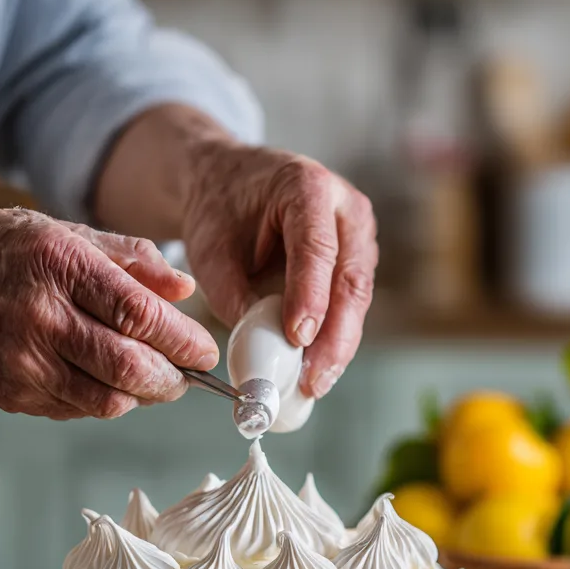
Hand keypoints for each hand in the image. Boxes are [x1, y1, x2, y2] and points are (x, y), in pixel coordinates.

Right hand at [0, 208, 217, 419]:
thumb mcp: (65, 233)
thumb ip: (132, 259)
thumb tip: (185, 289)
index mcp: (60, 266)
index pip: (141, 316)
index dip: (185, 341)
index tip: (206, 351)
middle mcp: (41, 318)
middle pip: (131, 368)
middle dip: (174, 379)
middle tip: (187, 374)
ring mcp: (23, 362)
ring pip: (109, 401)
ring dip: (144, 396)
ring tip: (152, 378)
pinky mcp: (12, 394)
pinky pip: (78, 410)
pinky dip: (105, 400)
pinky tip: (105, 379)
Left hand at [181, 140, 377, 397]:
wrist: (228, 185)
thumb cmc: (219, 212)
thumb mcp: (211, 252)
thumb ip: (235, 298)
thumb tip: (264, 354)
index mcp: (307, 187)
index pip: (317, 248)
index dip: (311, 296)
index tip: (298, 338)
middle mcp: (345, 207)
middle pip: (351, 279)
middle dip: (335, 337)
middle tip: (314, 379)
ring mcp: (359, 236)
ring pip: (358, 298)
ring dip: (339, 345)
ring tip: (315, 383)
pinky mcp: (358, 262)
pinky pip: (352, 306)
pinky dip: (336, 339)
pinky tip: (319, 369)